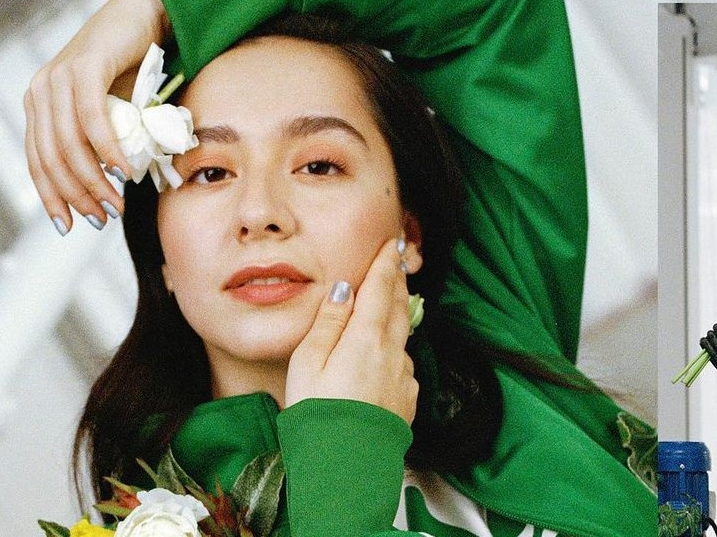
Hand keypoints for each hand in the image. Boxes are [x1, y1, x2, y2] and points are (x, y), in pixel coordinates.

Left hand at [24, 0, 169, 232]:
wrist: (143, 16)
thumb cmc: (127, 68)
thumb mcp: (105, 112)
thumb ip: (94, 143)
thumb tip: (103, 188)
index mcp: (38, 105)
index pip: (37, 162)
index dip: (52, 197)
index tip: (70, 226)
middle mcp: (40, 91)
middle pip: (51, 159)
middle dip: (77, 196)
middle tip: (103, 218)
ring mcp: (59, 77)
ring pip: (69, 144)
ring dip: (93, 180)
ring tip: (115, 202)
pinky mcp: (84, 66)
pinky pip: (91, 119)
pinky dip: (107, 150)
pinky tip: (122, 170)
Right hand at [285, 239, 417, 424]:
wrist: (344, 471)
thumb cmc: (317, 414)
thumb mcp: (309, 361)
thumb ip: (329, 321)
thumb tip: (344, 288)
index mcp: (367, 338)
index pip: (381, 289)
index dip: (386, 263)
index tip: (392, 244)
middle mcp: (393, 354)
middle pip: (399, 307)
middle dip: (398, 281)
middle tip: (398, 261)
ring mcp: (404, 379)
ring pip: (403, 335)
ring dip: (398, 313)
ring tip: (391, 300)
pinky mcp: (407, 401)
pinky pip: (403, 363)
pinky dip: (396, 348)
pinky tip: (386, 353)